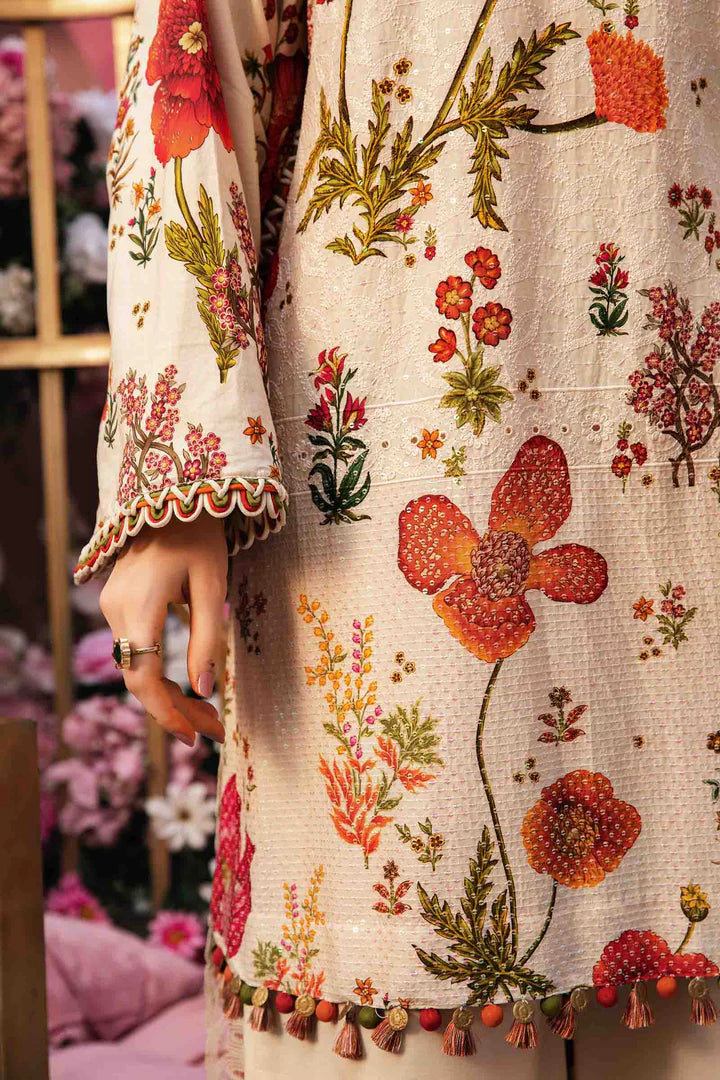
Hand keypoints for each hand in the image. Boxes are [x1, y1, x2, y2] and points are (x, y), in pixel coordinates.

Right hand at [99, 513, 227, 746]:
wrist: (173, 495)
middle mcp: (117, 610)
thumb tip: (205, 690)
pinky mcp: (120, 602)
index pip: (145, 678)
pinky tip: (186, 687)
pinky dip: (160, 672)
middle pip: (139, 678)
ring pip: (136, 666)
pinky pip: (136, 649)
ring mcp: (114, 606)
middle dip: (175, 710)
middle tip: (212, 731)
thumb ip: (206, 638)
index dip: (168, 713)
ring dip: (169, 694)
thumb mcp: (211, 586)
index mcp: (140, 607)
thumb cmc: (199, 536)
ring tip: (206, 715)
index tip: (195, 737)